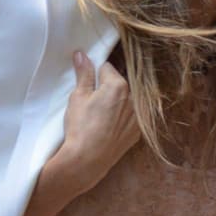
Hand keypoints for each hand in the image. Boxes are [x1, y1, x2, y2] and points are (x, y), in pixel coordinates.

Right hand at [59, 50, 140, 191]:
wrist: (88, 160)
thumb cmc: (81, 127)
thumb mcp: (78, 97)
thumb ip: (84, 74)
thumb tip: (81, 54)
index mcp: (118, 85)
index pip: (106, 68)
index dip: (94, 74)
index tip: (88, 84)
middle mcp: (133, 99)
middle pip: (119, 83)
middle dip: (107, 87)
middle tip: (93, 102)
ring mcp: (137, 117)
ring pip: (126, 101)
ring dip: (117, 102)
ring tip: (101, 116)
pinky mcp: (137, 132)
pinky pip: (130, 117)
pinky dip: (122, 118)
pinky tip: (108, 127)